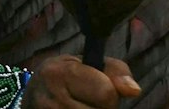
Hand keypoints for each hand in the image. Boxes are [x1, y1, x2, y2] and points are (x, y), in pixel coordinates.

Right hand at [25, 56, 139, 108]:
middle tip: (87, 100)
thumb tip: (134, 90)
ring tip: (82, 106)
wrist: (34, 95)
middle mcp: (51, 98)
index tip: (95, 88)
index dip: (109, 93)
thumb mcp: (86, 64)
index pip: (107, 93)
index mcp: (59, 73)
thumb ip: (115, 71)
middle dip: (102, 108)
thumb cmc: (66, 76)